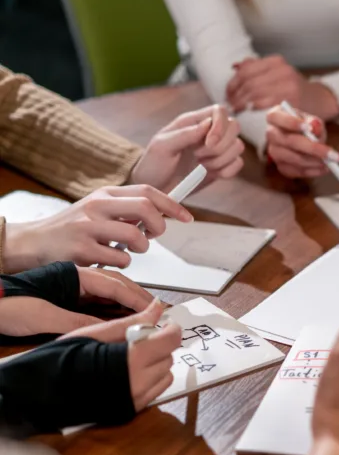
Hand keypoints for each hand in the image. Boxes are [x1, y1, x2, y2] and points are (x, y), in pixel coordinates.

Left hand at [0, 267, 153, 336]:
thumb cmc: (4, 304)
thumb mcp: (41, 316)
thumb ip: (77, 321)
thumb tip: (109, 330)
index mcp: (72, 277)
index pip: (114, 286)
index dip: (137, 299)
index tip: (155, 310)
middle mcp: (75, 280)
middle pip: (116, 286)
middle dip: (138, 299)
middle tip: (158, 313)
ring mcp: (70, 289)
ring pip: (108, 294)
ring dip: (128, 304)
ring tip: (146, 316)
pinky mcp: (64, 299)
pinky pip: (96, 302)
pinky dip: (113, 310)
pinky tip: (122, 319)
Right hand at [4, 185, 192, 270]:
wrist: (35, 243)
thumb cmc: (74, 229)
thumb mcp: (99, 210)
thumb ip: (128, 209)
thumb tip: (166, 213)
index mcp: (105, 194)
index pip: (147, 191)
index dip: (172, 204)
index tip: (187, 217)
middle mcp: (96, 206)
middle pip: (146, 209)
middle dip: (159, 226)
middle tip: (154, 236)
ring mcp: (87, 227)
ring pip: (135, 236)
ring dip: (141, 248)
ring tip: (130, 250)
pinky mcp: (81, 250)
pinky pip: (119, 259)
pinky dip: (122, 263)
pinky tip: (109, 260)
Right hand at [62, 299, 181, 409]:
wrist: (41, 391)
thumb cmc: (65, 356)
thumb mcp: (97, 332)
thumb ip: (133, 322)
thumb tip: (158, 307)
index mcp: (133, 359)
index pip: (171, 341)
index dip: (170, 330)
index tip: (162, 326)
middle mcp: (140, 383)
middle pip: (168, 358)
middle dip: (158, 347)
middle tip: (137, 342)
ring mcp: (136, 400)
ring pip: (165, 376)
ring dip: (156, 365)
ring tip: (131, 359)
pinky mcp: (131, 411)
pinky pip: (155, 393)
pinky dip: (150, 381)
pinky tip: (128, 375)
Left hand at [131, 105, 243, 191]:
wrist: (156, 188)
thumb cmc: (154, 164)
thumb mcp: (162, 146)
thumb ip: (184, 133)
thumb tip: (207, 124)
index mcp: (193, 122)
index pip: (220, 111)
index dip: (220, 125)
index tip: (209, 143)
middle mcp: (208, 132)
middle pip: (234, 127)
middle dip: (221, 145)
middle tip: (200, 156)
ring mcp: (217, 150)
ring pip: (238, 146)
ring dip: (222, 159)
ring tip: (202, 165)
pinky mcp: (222, 166)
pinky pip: (238, 164)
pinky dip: (228, 171)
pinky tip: (211, 173)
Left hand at [226, 55, 338, 119]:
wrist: (320, 100)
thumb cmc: (295, 89)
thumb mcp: (278, 73)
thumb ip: (257, 68)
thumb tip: (235, 67)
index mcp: (277, 62)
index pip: (246, 70)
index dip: (233, 83)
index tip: (228, 93)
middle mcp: (283, 70)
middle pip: (249, 82)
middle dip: (235, 95)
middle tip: (230, 104)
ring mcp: (288, 85)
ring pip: (255, 93)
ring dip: (241, 103)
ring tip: (236, 109)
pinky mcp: (291, 100)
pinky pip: (266, 103)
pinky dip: (253, 108)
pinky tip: (248, 112)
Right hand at [266, 105, 336, 178]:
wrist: (301, 137)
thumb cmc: (306, 125)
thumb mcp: (312, 120)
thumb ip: (314, 123)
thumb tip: (314, 126)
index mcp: (274, 117)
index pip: (278, 118)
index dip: (293, 123)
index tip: (309, 128)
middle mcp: (271, 134)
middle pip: (289, 142)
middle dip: (313, 148)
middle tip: (332, 154)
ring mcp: (274, 152)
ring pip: (293, 159)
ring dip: (314, 162)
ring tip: (330, 162)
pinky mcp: (280, 166)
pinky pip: (295, 171)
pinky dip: (311, 171)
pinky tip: (323, 169)